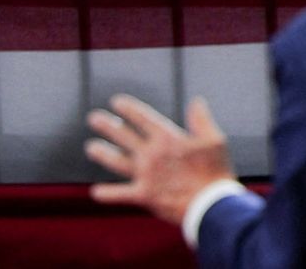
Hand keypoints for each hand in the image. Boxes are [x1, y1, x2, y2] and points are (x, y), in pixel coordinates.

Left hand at [85, 93, 235, 224]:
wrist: (210, 204)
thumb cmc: (215, 171)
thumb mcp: (215, 140)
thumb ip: (201, 120)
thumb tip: (196, 101)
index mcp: (167, 138)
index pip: (143, 118)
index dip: (128, 109)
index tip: (116, 102)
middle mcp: (151, 154)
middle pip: (124, 136)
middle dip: (108, 125)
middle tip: (93, 118)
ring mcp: (145, 175)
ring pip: (117, 162)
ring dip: (102, 154)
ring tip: (90, 147)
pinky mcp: (144, 196)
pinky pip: (120, 194)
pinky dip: (108, 194)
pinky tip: (95, 192)